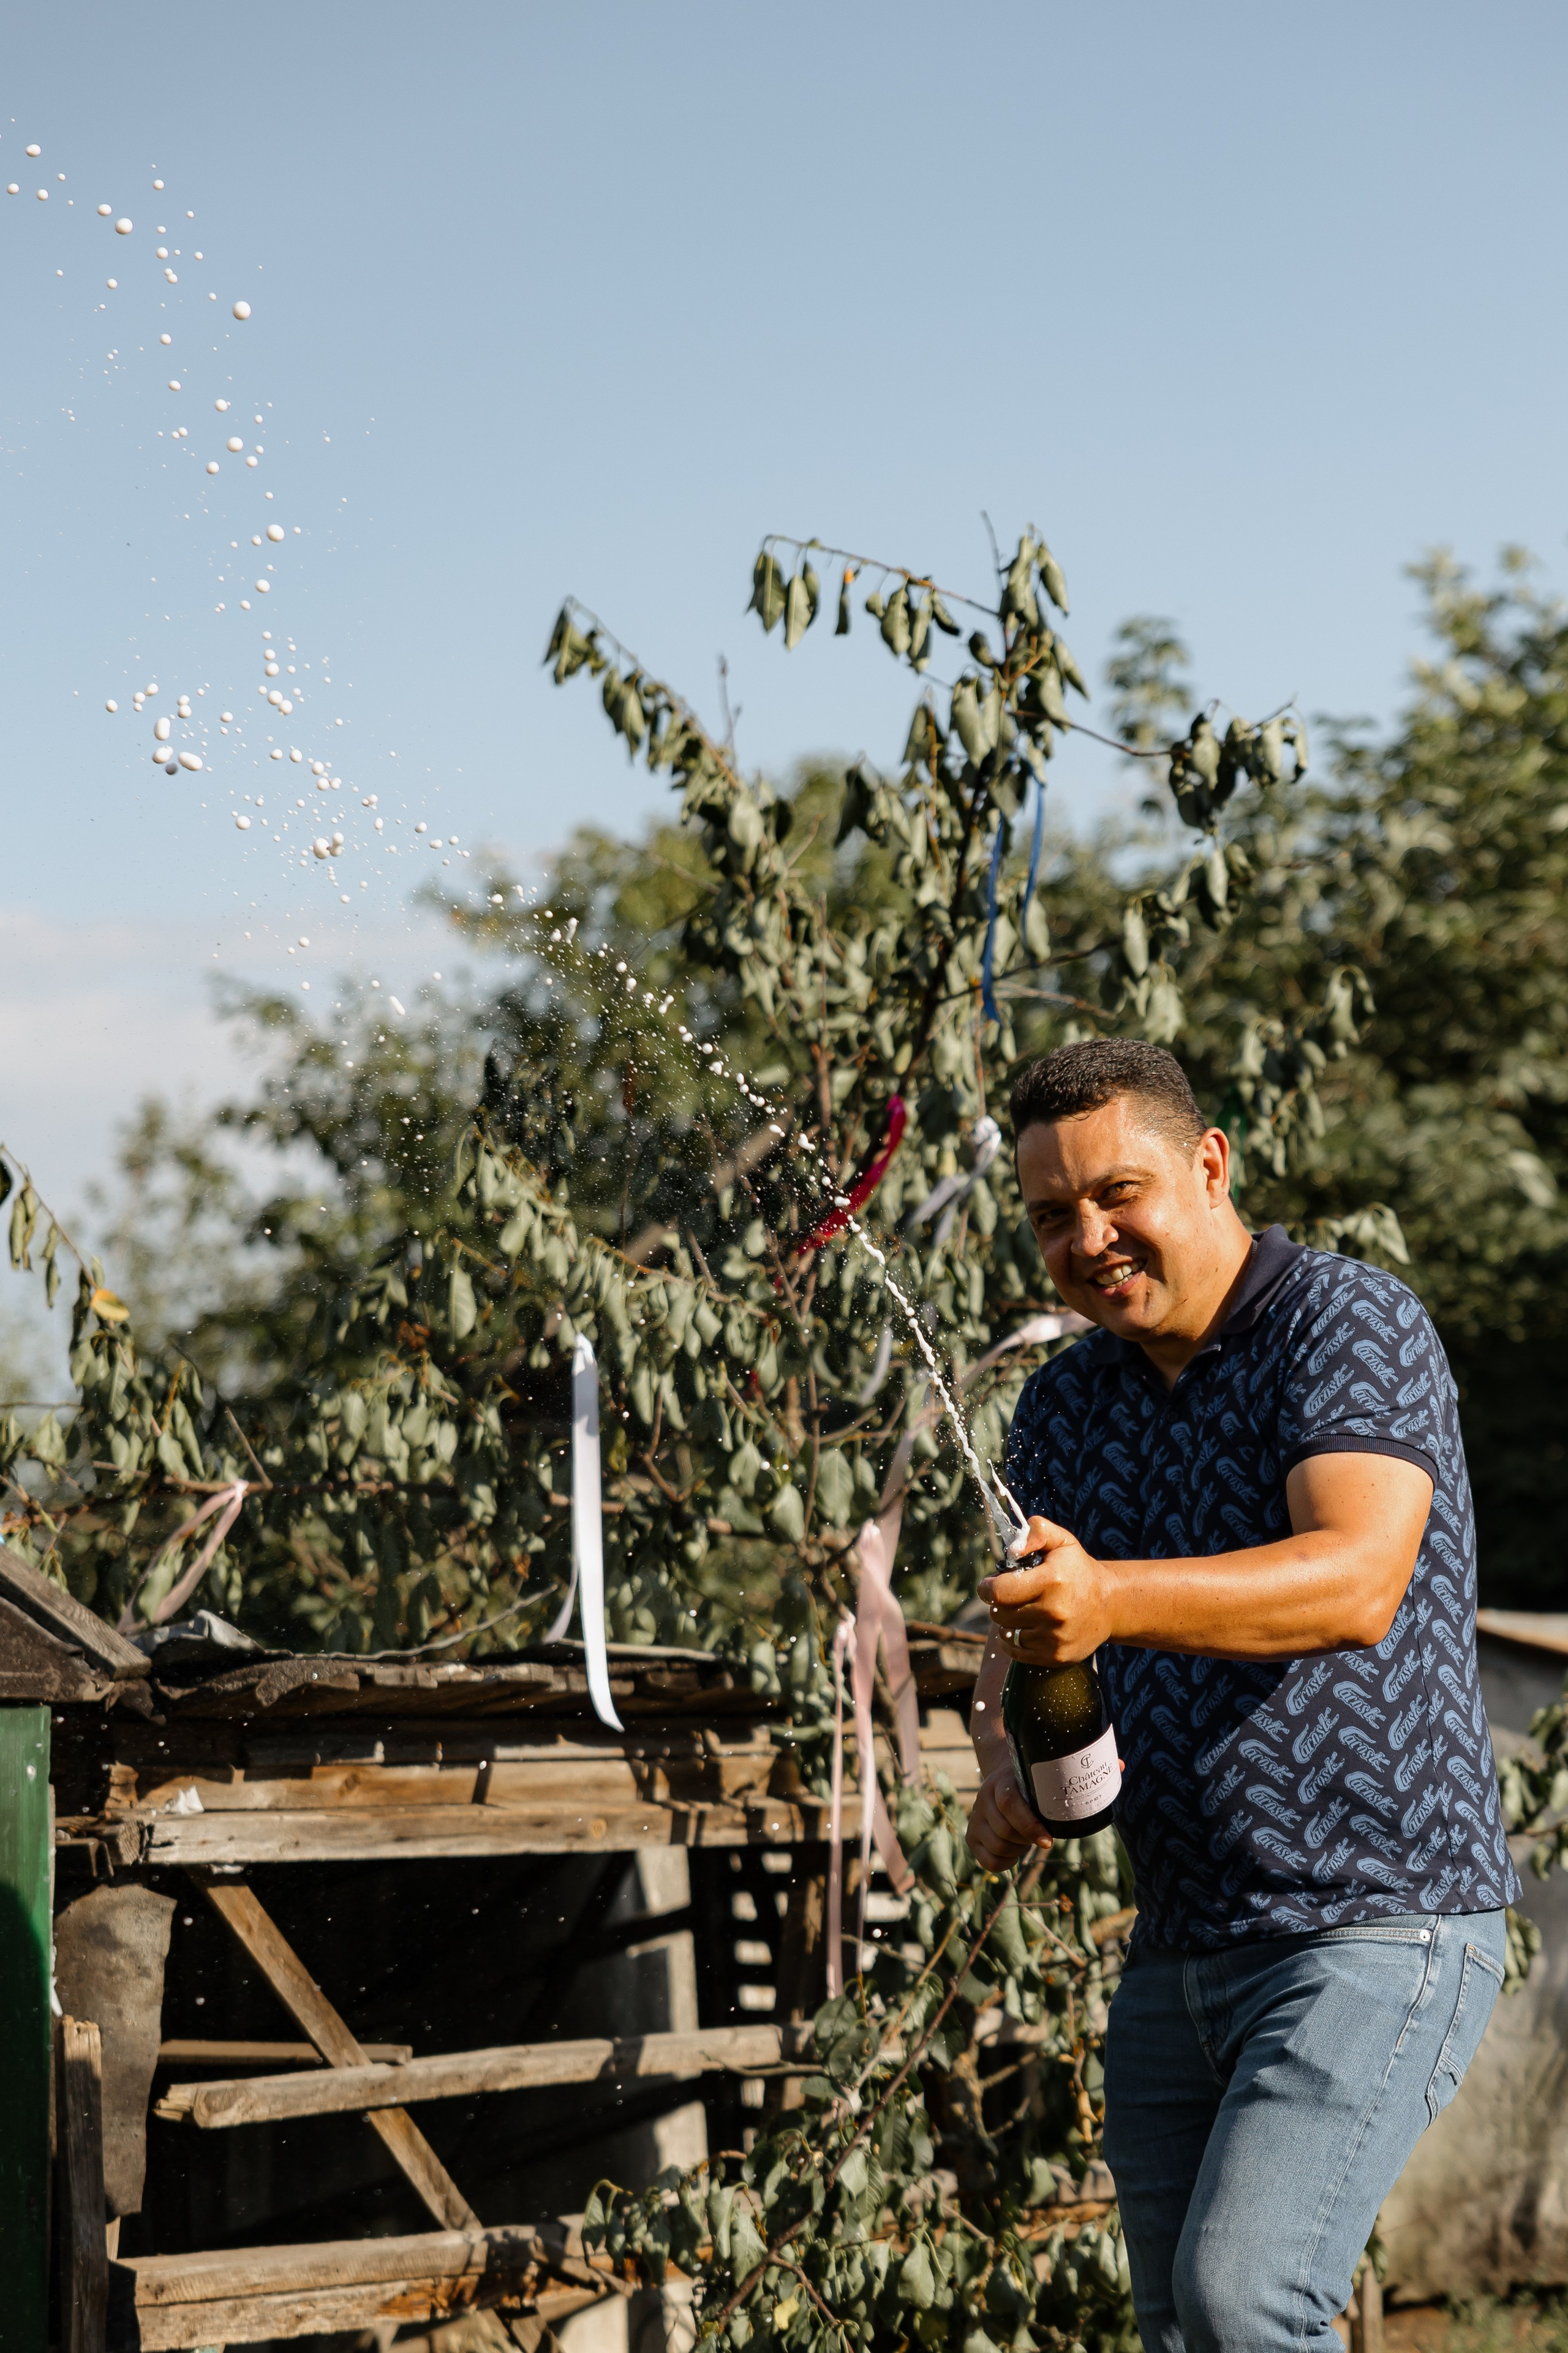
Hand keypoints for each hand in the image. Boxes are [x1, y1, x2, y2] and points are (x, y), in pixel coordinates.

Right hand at [966, 1763, 1052, 1870]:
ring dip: (1018, 1850)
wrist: (1003, 1783)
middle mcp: (982, 1799)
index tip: (1048, 1841)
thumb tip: (1069, 1820)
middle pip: (1005, 1831)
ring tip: (1025, 1842)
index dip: (1029, 1826)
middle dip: (1027, 1840)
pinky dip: (1006, 1864)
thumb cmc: (1028, 1789)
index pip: (1009, 1804)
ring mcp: (974, 1819)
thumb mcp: (1035, 1786)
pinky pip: (988, 1862)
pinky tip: (1015, 1855)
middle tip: (1039, 1838)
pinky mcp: (971, 1837)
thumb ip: (1046, 1800)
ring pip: (998, 1847)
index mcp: (1000, 1782)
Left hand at [979, 1514, 1109, 1663]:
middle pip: (1000, 1614)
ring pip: (1007, 1634)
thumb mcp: (1061, 1541)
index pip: (999, 1592)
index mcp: (1052, 1581)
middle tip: (1010, 1596)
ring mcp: (1056, 1638)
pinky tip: (1024, 1629)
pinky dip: (1014, 1642)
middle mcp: (1054, 1612)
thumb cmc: (1077, 1570)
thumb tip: (1013, 1550)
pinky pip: (1017, 1653)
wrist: (1109, 1604)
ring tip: (1020, 1611)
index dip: (987, 1588)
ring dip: (1007, 1623)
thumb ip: (1036, 1532)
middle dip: (998, 1604)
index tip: (989, 1584)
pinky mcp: (1057, 1656)